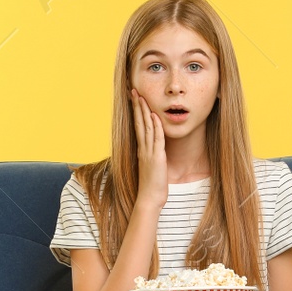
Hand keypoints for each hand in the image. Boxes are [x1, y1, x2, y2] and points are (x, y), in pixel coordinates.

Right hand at [130, 88, 166, 211]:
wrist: (149, 199)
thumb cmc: (151, 186)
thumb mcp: (151, 167)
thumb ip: (151, 157)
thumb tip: (153, 151)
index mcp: (142, 150)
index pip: (138, 126)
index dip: (136, 112)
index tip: (135, 99)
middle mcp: (143, 148)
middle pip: (139, 123)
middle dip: (137, 106)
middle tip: (134, 91)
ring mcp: (149, 152)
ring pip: (146, 127)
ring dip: (144, 111)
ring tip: (142, 97)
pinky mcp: (157, 157)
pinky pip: (156, 139)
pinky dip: (155, 126)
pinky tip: (154, 115)